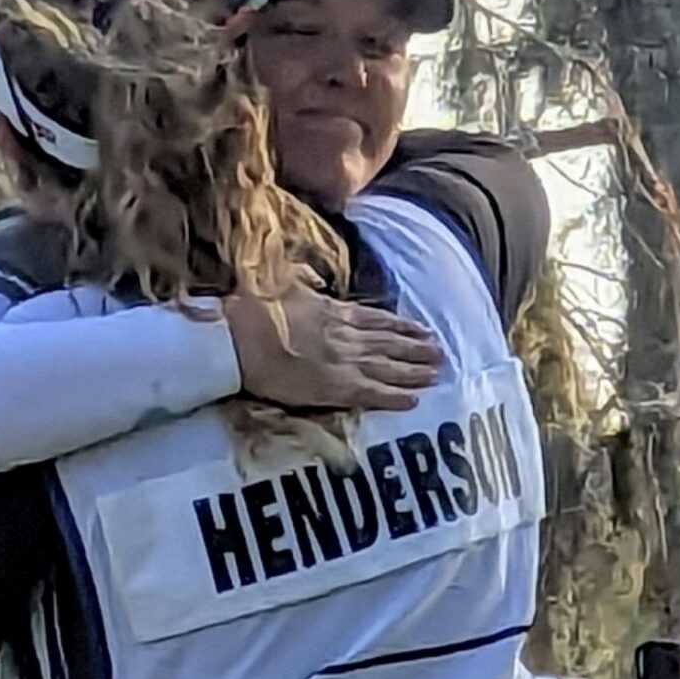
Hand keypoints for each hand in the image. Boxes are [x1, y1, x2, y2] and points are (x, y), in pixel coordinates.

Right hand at [223, 275, 443, 412]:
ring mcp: (343, 362)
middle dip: (416, 349)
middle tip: (441, 352)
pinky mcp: (336, 387)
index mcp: (332, 310)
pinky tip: (414, 400)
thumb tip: (313, 278)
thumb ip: (304, 279)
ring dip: (414, 370)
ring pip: (388, 367)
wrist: (239, 339)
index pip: (376, 319)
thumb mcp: (283, 282)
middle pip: (389, 343)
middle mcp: (345, 336)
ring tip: (436, 372)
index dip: (401, 325)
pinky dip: (395, 396)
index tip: (422, 329)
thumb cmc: (254, 310)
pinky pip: (374, 393)